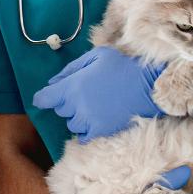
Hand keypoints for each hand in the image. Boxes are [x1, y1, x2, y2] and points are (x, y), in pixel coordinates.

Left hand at [33, 47, 163, 142]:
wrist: (149, 85)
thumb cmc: (122, 66)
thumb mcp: (95, 57)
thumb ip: (71, 69)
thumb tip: (52, 83)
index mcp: (73, 86)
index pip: (44, 98)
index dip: (43, 98)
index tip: (46, 98)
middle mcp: (77, 105)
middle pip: (60, 110)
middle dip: (67, 103)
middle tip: (85, 94)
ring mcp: (88, 120)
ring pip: (72, 124)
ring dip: (78, 117)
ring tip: (94, 106)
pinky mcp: (100, 131)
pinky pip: (83, 136)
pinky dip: (87, 130)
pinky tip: (97, 119)